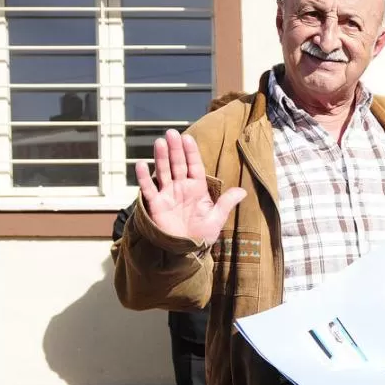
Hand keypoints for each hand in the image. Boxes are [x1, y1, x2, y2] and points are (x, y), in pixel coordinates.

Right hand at [136, 129, 246, 244]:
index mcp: (197, 189)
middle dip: (175, 149)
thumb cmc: (201, 235)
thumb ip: (227, 203)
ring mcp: (167, 195)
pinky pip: (148, 189)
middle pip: (177, 165)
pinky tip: (140, 164)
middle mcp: (181, 188)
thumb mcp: (216, 219)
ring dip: (161, 157)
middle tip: (172, 133)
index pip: (194, 166)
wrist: (185, 251)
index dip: (191, 153)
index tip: (188, 139)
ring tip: (160, 142)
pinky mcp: (155, 205)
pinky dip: (144, 178)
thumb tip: (243, 191)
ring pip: (163, 172)